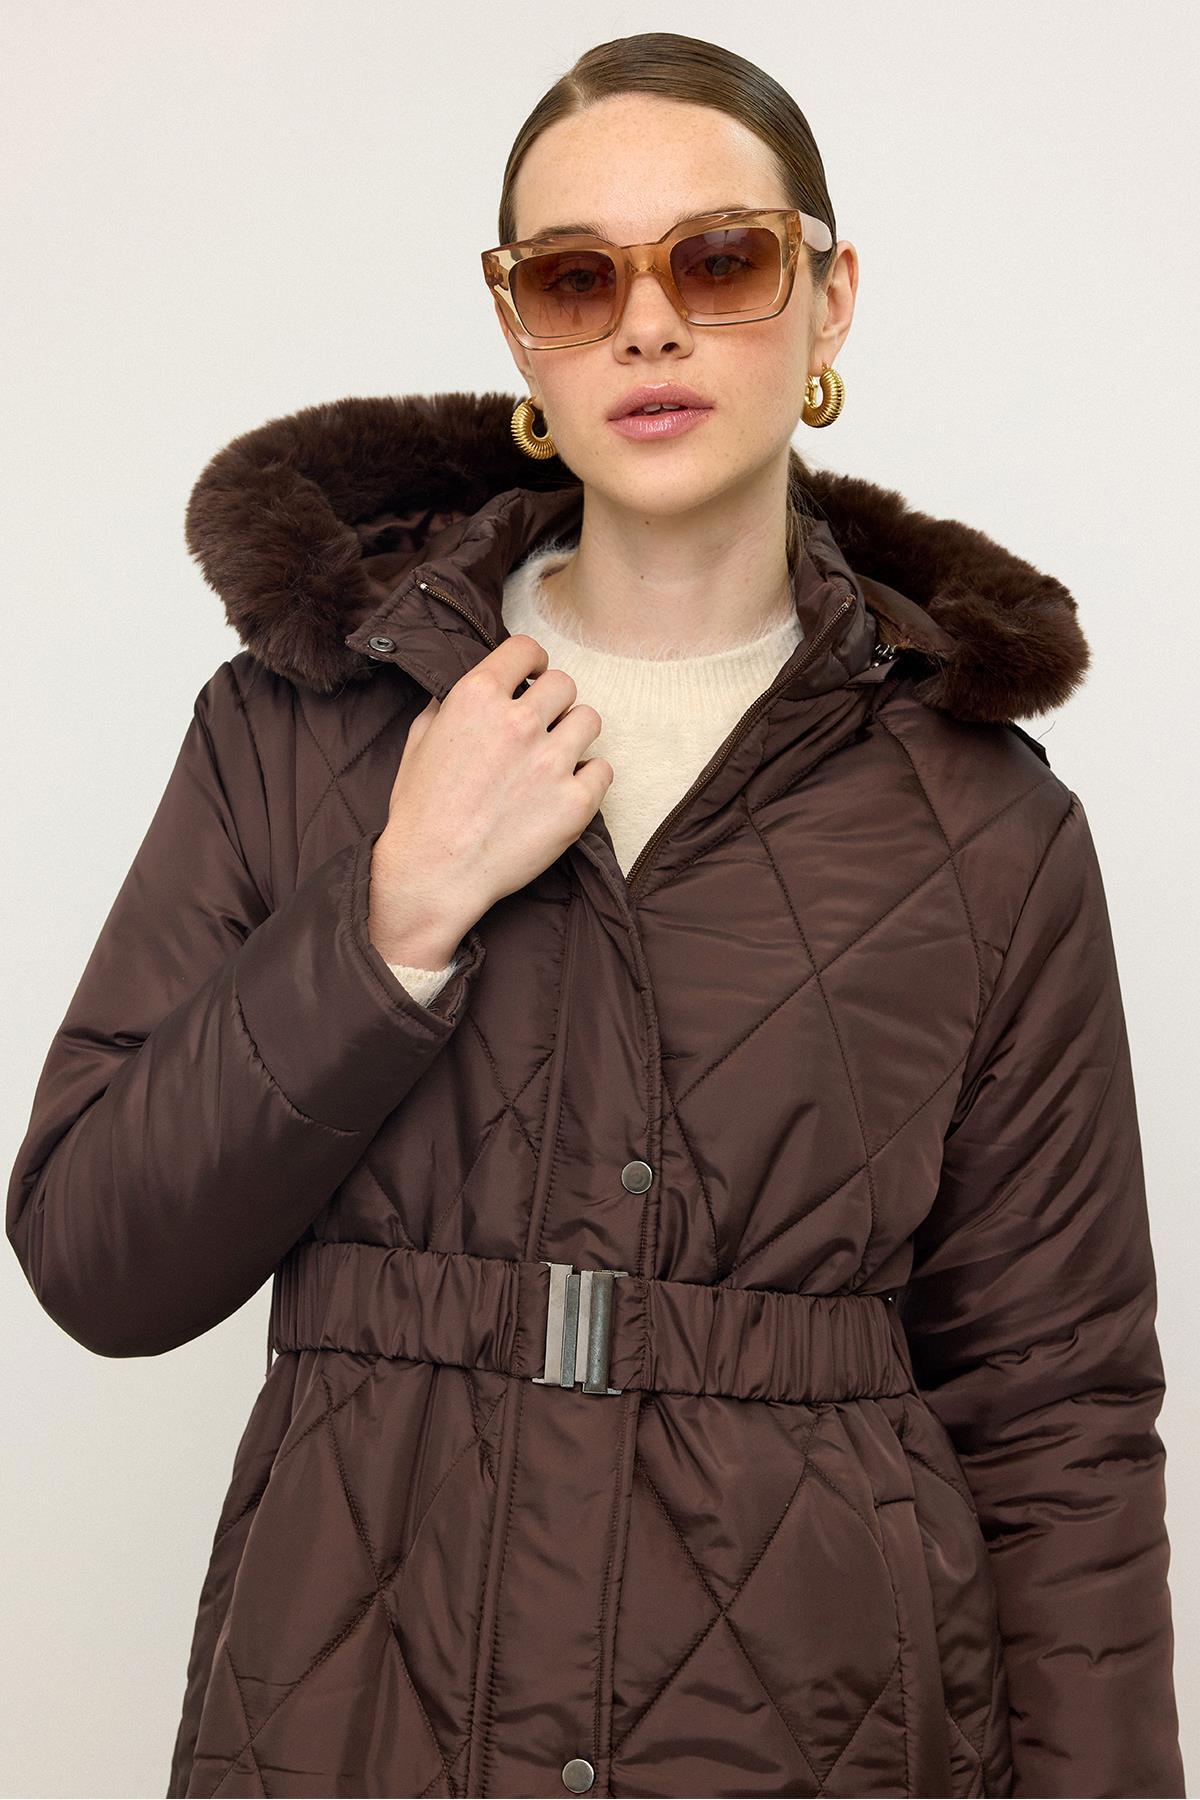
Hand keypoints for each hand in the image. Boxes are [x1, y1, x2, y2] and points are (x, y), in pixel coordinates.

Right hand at [368, 634, 611, 963]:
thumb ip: (448, 705)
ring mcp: (551, 762)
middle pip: (565, 684)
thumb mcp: (419, 742)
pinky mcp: (576, 802)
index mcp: (476, 697)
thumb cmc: (420, 812)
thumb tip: (472, 690)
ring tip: (554, 759)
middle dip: (554, 702)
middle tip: (542, 726)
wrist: (434, 874)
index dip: (533, 661)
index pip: (525, 649)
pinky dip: (589, 778)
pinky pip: (603, 769)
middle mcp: (518, 722)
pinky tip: (564, 791)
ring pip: (589, 720)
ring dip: (574, 735)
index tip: (534, 675)